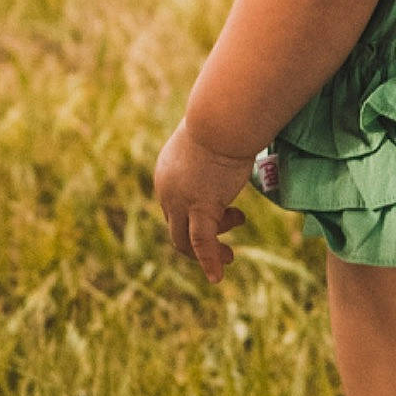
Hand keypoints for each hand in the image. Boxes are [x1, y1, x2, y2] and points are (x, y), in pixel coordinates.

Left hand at [153, 119, 251, 282]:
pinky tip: (217, 276)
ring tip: (229, 257)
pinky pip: (202, 243)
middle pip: (178, 226)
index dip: (197, 217)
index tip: (226, 215)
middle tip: (227, 248)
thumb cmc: (222, 120)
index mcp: (166, 173)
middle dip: (203, 237)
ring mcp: (181, 201)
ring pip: (186, 240)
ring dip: (207, 254)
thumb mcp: (210, 140)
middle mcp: (167, 190)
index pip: (175, 207)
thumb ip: (210, 152)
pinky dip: (208, 262)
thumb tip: (228, 144)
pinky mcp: (200, 208)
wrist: (222, 118)